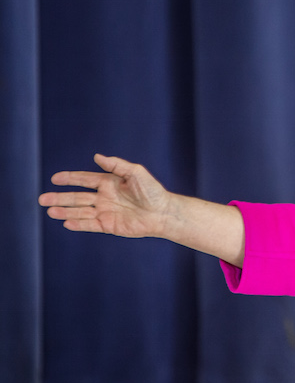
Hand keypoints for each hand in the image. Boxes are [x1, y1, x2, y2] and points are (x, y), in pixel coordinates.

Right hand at [39, 154, 170, 237]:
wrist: (163, 213)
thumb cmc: (153, 191)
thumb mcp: (136, 173)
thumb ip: (116, 165)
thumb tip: (96, 156)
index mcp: (109, 183)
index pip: (84, 180)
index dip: (70, 179)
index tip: (55, 178)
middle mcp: (104, 197)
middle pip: (77, 197)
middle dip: (60, 198)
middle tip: (42, 199)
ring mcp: (106, 212)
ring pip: (80, 212)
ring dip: (65, 211)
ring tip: (50, 211)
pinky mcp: (109, 225)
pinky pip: (90, 225)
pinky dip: (78, 224)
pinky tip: (66, 222)